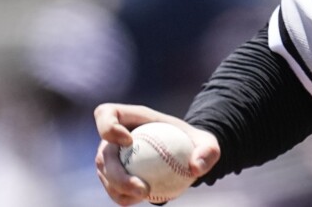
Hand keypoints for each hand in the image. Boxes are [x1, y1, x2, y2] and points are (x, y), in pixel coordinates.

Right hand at [94, 103, 219, 204]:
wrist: (184, 156)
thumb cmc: (192, 143)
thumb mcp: (208, 142)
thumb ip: (207, 151)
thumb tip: (196, 167)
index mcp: (131, 117)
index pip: (106, 114)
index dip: (108, 126)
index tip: (129, 142)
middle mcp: (115, 137)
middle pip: (104, 154)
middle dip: (116, 173)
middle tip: (141, 188)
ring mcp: (112, 157)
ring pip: (105, 175)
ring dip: (120, 189)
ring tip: (145, 195)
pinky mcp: (113, 176)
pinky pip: (113, 189)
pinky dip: (125, 196)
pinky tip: (143, 199)